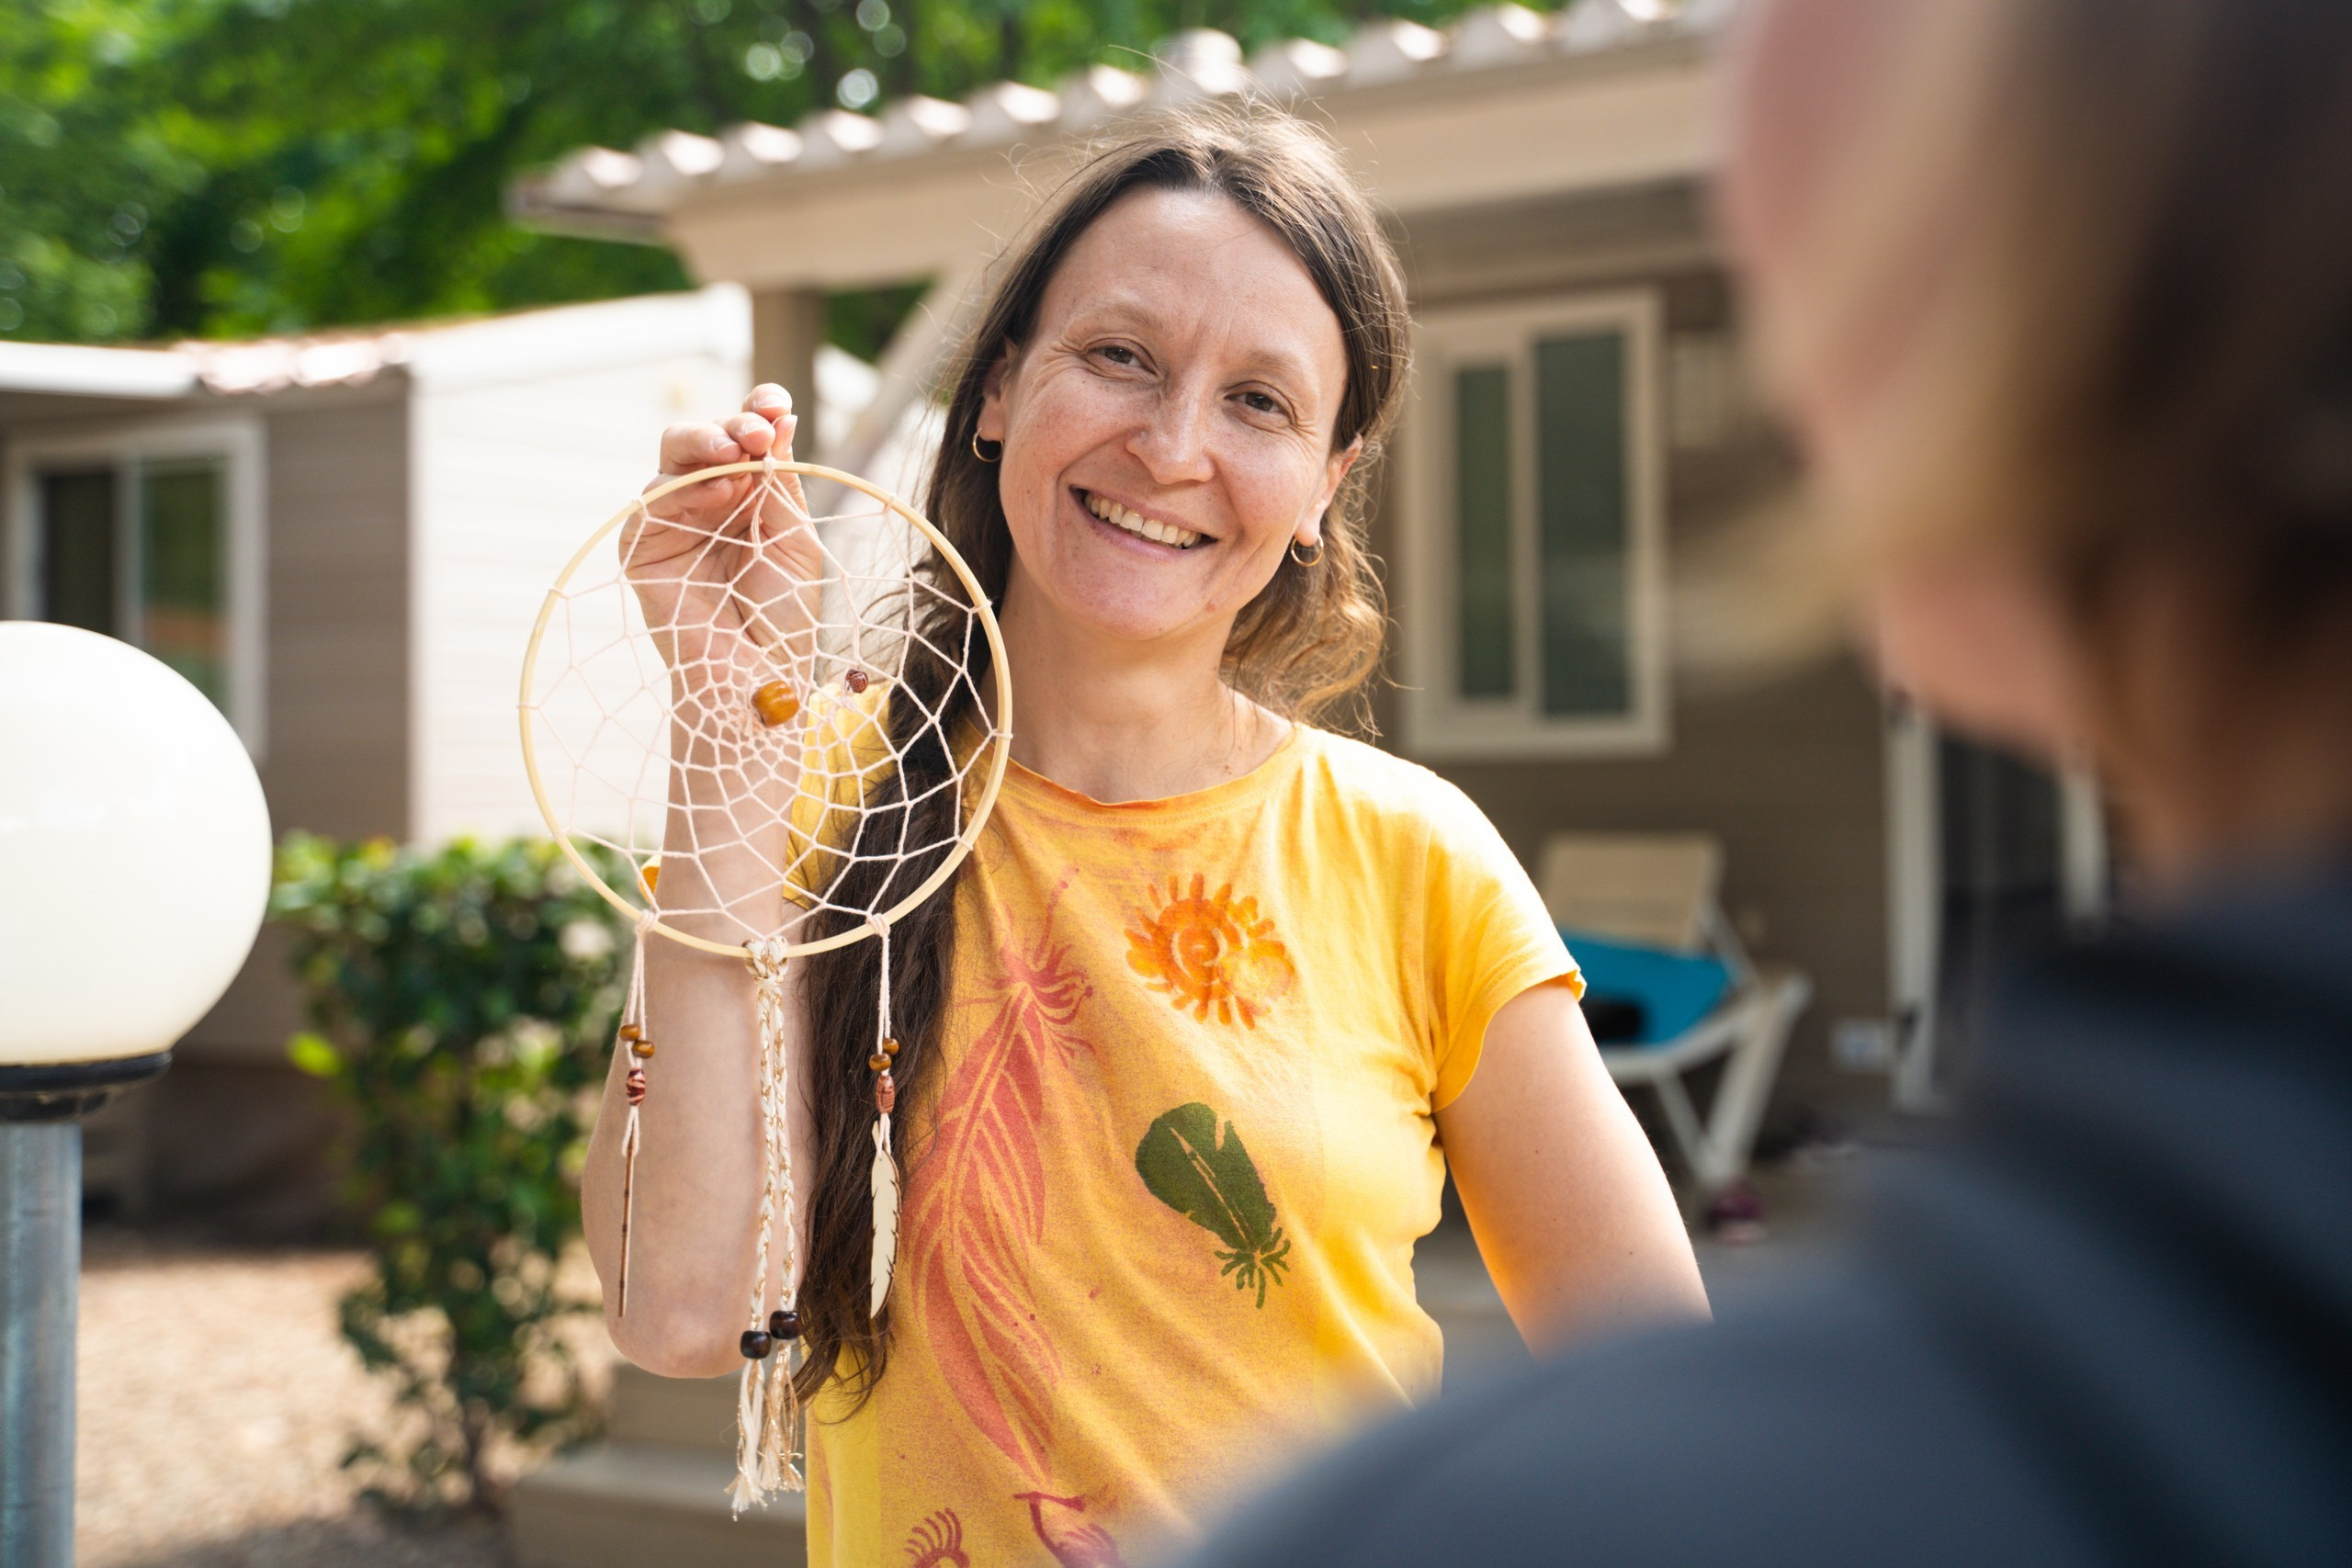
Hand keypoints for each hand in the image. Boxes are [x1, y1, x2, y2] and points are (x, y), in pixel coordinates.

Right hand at [625, 384, 824, 709]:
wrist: (758, 677)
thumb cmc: (783, 618)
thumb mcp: (794, 540)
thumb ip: (780, 484)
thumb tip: (779, 419)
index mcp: (749, 497)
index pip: (747, 440)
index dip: (758, 412)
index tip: (777, 403)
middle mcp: (708, 503)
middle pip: (708, 439)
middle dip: (733, 424)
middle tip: (759, 430)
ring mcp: (672, 522)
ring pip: (676, 457)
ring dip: (708, 442)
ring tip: (741, 449)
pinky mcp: (641, 547)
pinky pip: (653, 500)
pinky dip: (685, 485)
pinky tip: (718, 484)